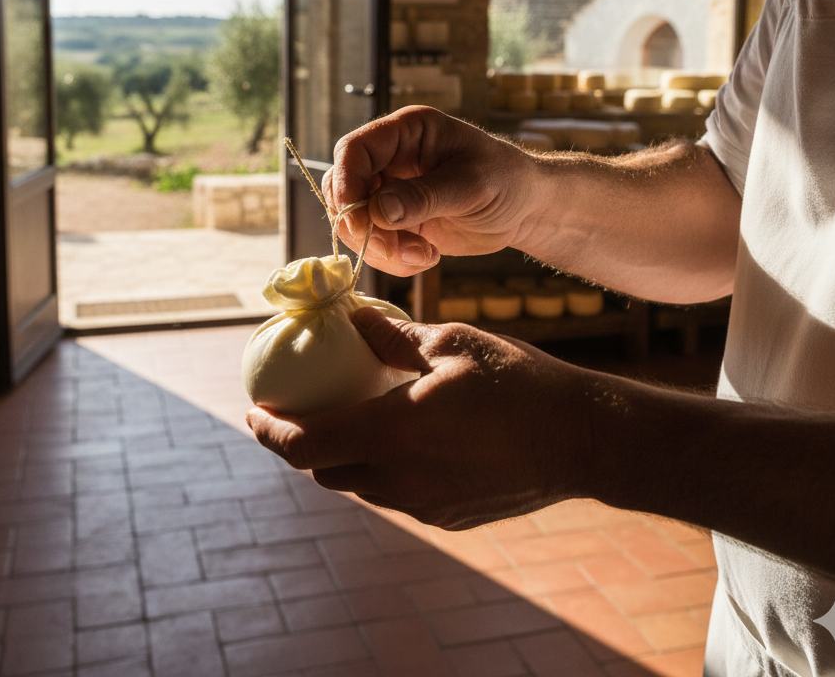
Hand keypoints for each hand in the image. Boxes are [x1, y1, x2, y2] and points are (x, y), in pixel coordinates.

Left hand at [246, 307, 591, 529]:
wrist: (581, 438)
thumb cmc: (517, 382)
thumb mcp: (451, 344)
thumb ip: (393, 337)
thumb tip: (354, 318)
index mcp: (393, 433)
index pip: (304, 445)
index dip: (270, 431)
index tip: (254, 412)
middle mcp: (399, 479)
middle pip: (325, 471)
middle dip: (303, 444)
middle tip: (301, 410)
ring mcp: (423, 505)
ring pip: (360, 485)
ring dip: (344, 456)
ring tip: (353, 417)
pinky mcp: (447, 517)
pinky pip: (396, 494)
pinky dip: (382, 468)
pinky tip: (403, 437)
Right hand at [322, 105, 538, 275]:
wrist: (526, 209)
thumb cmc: (507, 181)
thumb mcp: (472, 186)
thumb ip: (424, 197)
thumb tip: (377, 210)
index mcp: (407, 132)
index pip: (353, 151)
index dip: (346, 185)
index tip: (359, 221)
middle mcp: (391, 158)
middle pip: (344, 189)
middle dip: (364, 226)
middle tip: (395, 249)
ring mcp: (390, 190)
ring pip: (354, 222)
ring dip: (381, 248)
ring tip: (423, 256)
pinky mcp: (396, 220)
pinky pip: (374, 242)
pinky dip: (393, 259)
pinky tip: (427, 257)